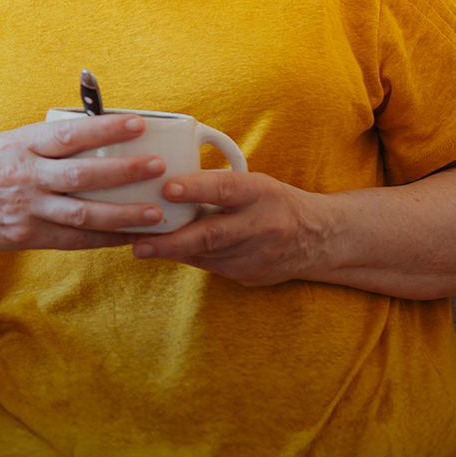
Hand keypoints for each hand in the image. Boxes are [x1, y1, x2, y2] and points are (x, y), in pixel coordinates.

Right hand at [0, 114, 168, 261]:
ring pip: (82, 212)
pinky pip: (73, 238)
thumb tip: (89, 129)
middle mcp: (24, 176)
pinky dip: (103, 238)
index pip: (67, 134)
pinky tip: (129, 237)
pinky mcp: (28, 235)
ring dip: (122, 213)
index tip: (137, 124)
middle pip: (82, 174)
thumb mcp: (3, 143)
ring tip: (155, 211)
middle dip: (124, 171)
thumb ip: (41, 140)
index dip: (104, 129)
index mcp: (19, 146)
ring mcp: (27, 209)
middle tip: (157, 166)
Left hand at [128, 169, 331, 285]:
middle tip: (138, 243)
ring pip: (206, 255)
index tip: (167, 189)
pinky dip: (185, 258)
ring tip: (137, 246)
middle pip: (212, 234)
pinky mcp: (249, 275)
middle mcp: (261, 225)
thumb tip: (163, 181)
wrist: (318, 239)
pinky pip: (210, 266)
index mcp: (261, 193)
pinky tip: (163, 253)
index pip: (227, 188)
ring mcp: (256, 255)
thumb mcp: (253, 184)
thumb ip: (216, 185)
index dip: (197, 188)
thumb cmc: (272, 202)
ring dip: (170, 251)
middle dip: (171, 240)